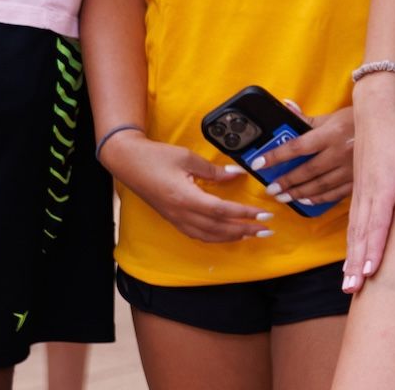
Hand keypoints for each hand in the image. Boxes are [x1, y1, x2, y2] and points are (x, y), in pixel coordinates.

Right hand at [107, 134, 274, 243]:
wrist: (129, 164)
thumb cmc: (157, 157)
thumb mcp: (188, 158)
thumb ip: (214, 170)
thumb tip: (237, 174)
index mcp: (186, 198)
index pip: (222, 211)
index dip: (245, 214)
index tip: (264, 215)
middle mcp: (181, 214)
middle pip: (218, 228)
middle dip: (244, 231)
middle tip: (265, 231)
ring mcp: (176, 220)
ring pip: (208, 236)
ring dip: (231, 236)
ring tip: (250, 234)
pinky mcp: (173, 220)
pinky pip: (198, 235)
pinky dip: (215, 237)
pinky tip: (225, 234)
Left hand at [253, 103, 353, 206]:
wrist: (386, 120)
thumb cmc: (355, 117)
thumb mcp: (331, 116)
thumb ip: (306, 119)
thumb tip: (285, 107)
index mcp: (330, 133)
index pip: (296, 147)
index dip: (275, 156)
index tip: (258, 163)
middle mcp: (338, 152)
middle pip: (306, 171)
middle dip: (286, 182)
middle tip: (271, 189)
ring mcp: (349, 168)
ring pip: (319, 185)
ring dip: (299, 192)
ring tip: (284, 196)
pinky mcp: (358, 179)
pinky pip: (335, 193)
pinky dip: (319, 198)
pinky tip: (308, 200)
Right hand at [341, 86, 394, 292]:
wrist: (375, 110)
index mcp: (383, 185)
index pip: (377, 223)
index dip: (373, 249)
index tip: (370, 272)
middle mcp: (368, 192)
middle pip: (361, 234)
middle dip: (356, 263)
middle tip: (352, 290)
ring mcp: (360, 192)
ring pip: (354, 231)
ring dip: (350, 258)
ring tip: (347, 285)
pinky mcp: (358, 189)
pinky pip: (352, 222)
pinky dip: (350, 243)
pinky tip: (349, 258)